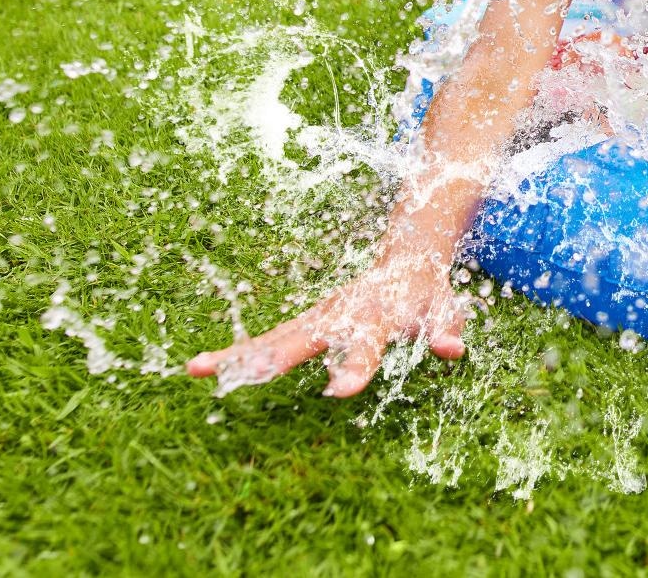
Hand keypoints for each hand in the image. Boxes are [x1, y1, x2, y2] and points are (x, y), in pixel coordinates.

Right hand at [185, 255, 470, 396]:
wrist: (408, 254)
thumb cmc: (427, 292)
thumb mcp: (445, 308)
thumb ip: (446, 329)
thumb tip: (450, 350)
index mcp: (376, 313)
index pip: (366, 343)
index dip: (355, 366)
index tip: (338, 392)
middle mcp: (339, 313)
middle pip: (301, 338)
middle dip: (271, 358)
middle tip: (239, 377)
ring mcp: (317, 316)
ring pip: (273, 338)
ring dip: (238, 354)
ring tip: (197, 369)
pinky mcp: (305, 323)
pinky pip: (269, 341)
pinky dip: (239, 354)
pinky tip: (205, 368)